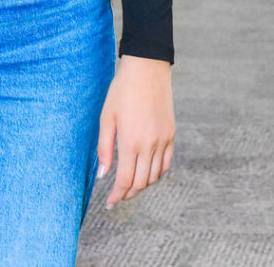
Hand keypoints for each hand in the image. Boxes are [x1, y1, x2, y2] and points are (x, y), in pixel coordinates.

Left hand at [97, 54, 173, 208]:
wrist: (146, 70)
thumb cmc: (122, 91)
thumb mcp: (107, 117)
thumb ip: (104, 148)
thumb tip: (103, 175)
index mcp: (131, 142)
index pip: (125, 180)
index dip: (117, 195)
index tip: (109, 203)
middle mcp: (149, 145)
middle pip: (141, 183)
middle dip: (128, 194)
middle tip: (117, 196)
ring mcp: (163, 141)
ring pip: (154, 176)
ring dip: (142, 186)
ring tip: (129, 186)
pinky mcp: (171, 135)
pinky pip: (165, 164)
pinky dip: (156, 174)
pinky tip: (146, 173)